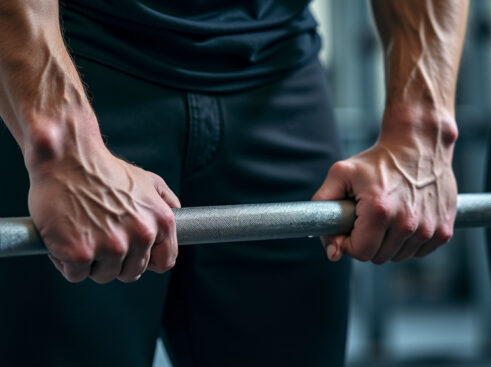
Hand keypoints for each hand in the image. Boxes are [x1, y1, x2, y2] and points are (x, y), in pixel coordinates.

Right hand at [27, 140, 179, 283]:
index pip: (165, 262)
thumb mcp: (147, 180)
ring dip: (92, 262)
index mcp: (161, 221)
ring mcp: (111, 246)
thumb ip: (166, 201)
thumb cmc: (105, 169)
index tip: (133, 256)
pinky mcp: (80, 253)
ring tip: (83, 233)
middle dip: (116, 261)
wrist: (67, 158)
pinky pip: (76, 274)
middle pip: (131, 273)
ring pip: (104, 276)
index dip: (147, 261)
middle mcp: (141, 236)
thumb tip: (179, 215)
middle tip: (100, 238)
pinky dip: (66, 262)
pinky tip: (64, 239)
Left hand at [313, 108, 457, 263]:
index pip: (360, 252)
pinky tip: (403, 219)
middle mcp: (407, 223)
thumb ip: (322, 205)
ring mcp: (429, 229)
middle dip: (366, 242)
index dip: (347, 244)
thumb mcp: (340, 174)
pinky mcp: (444, 230)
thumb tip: (331, 252)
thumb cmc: (377, 160)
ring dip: (387, 243)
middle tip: (365, 219)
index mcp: (379, 211)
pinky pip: (418, 252)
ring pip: (397, 256)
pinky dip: (408, 242)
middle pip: (378, 257)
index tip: (347, 229)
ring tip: (385, 216)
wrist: (419, 144)